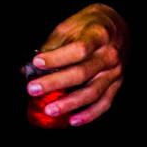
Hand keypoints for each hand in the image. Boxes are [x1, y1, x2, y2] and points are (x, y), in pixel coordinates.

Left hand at [26, 4, 127, 126]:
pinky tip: (72, 121)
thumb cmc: (89, 25)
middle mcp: (110, 55)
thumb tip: (28, 69)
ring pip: (93, 92)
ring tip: (50, 109)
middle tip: (33, 89)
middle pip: (82, 73)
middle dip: (55, 83)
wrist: (118, 26)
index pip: (78, 49)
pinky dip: (89, 114)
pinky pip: (105, 103)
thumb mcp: (70, 26)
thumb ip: (52, 47)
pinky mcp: (117, 84)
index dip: (57, 57)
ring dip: (70, 104)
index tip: (36, 62)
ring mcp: (115, 72)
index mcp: (98, 35)